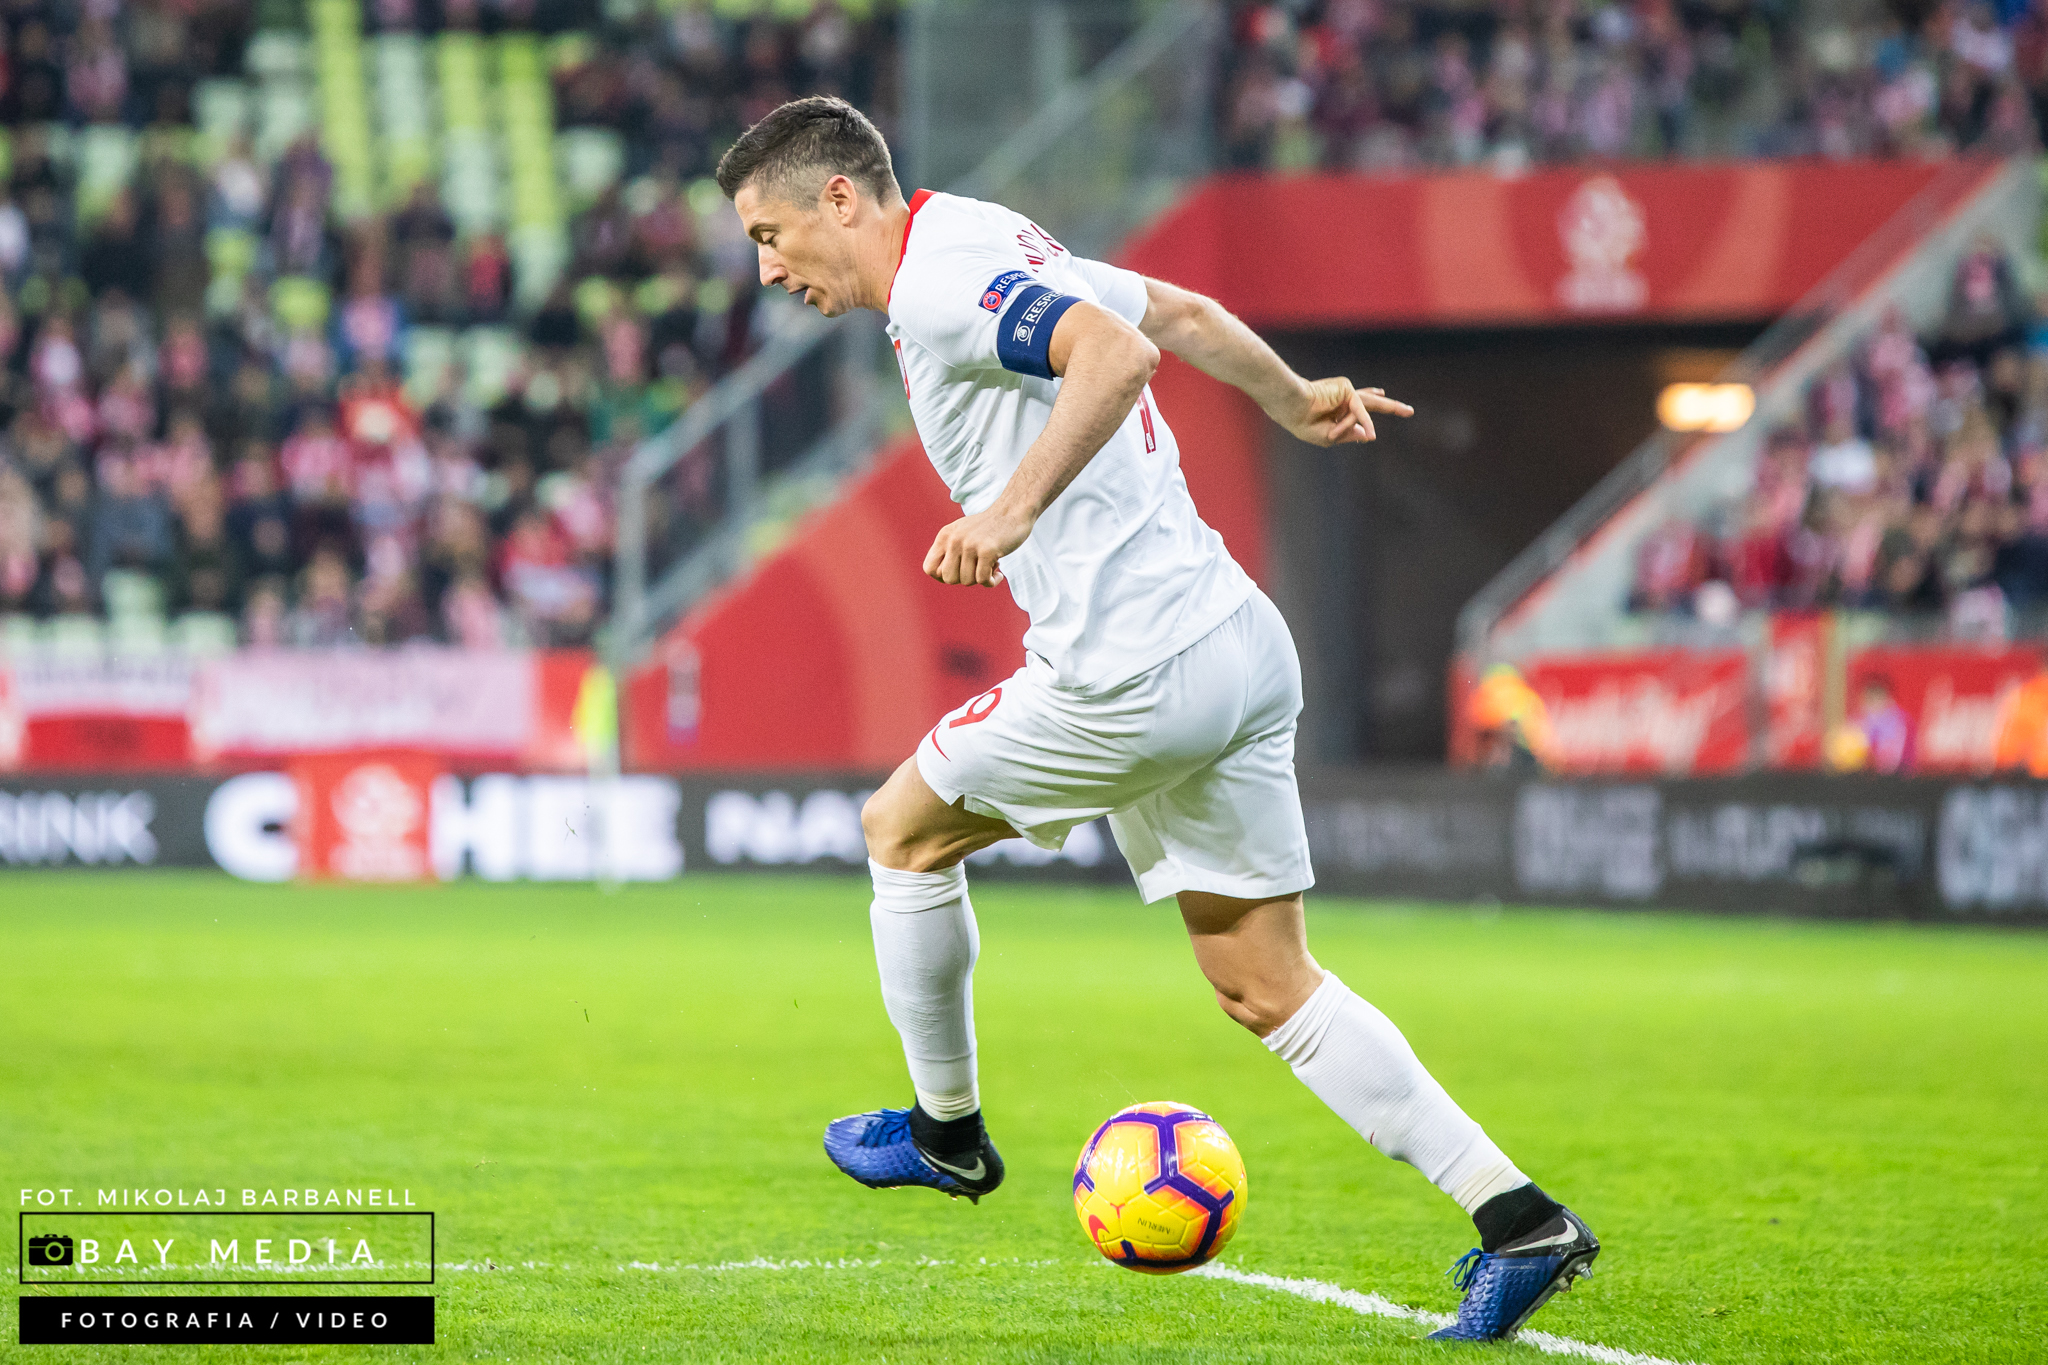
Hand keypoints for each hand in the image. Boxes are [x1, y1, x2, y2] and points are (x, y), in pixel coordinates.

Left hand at [924, 504, 1032, 585]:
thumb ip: (949, 551)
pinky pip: (983, 580)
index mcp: (945, 535)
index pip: (929, 568)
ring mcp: (970, 544)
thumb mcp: (962, 534)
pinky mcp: (987, 550)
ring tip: (990, 566)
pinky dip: (992, 582)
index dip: (941, 578)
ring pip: (967, 581)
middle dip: (964, 579)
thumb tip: (943, 577)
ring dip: (981, 579)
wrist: (1013, 511)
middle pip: (948, 579)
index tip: (958, 573)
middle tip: (977, 570)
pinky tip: (999, 574)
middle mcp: (954, 539)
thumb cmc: (989, 528)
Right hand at [1280, 376, 1412, 445]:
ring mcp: (1345, 393)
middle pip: (1371, 403)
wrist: (1292, 408)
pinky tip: (1368, 431)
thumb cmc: (1304, 424)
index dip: (1369, 406)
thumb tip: (1370, 435)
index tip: (1380, 397)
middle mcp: (1342, 400)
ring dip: (1375, 414)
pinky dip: (1355, 421)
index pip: (1358, 408)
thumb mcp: (1330, 437)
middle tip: (1410, 411)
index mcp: (1336, 410)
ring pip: (1365, 409)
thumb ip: (1350, 434)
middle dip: (1391, 407)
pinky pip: (1357, 411)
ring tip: (1406, 413)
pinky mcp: (1346, 388)